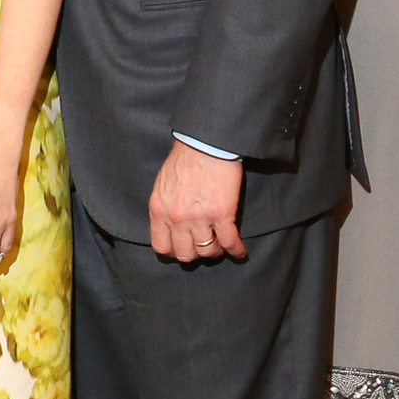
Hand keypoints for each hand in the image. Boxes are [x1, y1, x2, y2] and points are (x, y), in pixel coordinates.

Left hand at [149, 139, 246, 262]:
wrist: (205, 143)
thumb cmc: (184, 159)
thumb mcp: (162, 185)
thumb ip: (165, 206)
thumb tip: (170, 223)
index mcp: (159, 210)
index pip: (161, 246)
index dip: (173, 252)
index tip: (182, 250)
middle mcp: (176, 218)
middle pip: (185, 254)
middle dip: (195, 254)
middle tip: (202, 248)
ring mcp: (199, 218)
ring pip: (207, 251)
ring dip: (215, 252)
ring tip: (220, 247)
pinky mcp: (222, 214)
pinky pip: (229, 242)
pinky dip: (236, 250)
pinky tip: (239, 252)